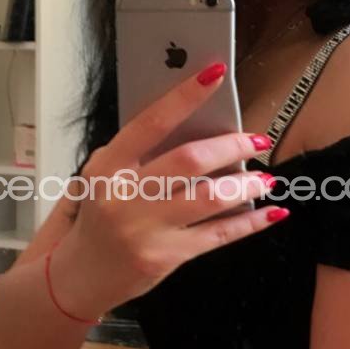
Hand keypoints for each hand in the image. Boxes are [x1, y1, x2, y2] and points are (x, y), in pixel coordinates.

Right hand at [49, 61, 288, 316]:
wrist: (80, 275)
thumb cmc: (98, 217)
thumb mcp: (104, 177)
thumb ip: (138, 153)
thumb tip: (195, 123)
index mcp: (109, 167)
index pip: (151, 123)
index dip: (185, 96)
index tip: (215, 73)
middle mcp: (126, 196)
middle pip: (189, 160)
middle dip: (231, 146)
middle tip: (256, 141)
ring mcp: (146, 229)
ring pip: (210, 198)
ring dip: (246, 185)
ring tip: (265, 177)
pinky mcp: (166, 256)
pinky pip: (218, 235)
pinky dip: (249, 222)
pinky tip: (270, 213)